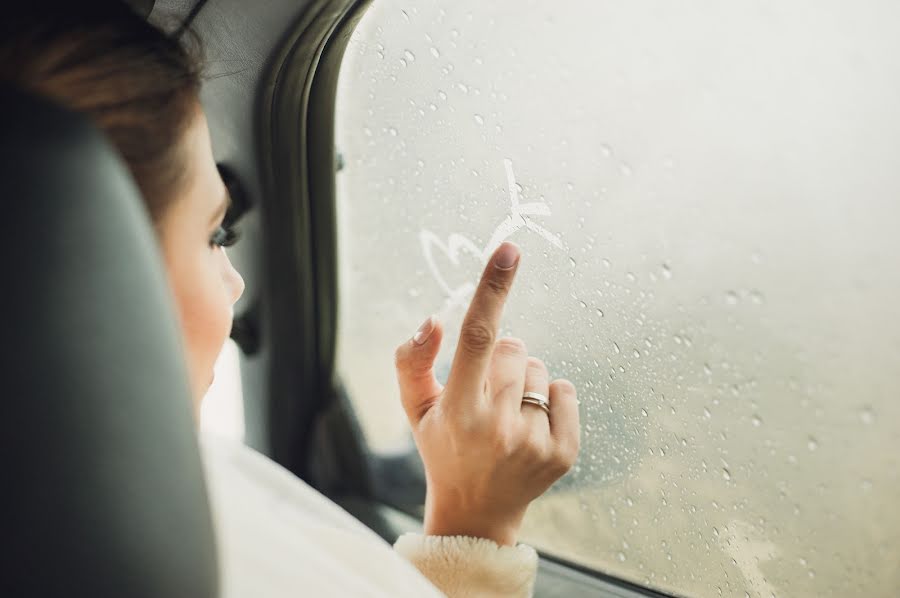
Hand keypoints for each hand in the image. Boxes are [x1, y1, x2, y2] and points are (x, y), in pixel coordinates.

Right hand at [394, 241, 580, 545]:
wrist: (476, 512)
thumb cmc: (443, 449)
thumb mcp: (415, 409)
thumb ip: (411, 361)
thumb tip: (433, 319)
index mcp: (458, 411)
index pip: (477, 337)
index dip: (492, 289)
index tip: (508, 250)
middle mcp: (498, 426)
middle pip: (513, 348)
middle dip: (499, 359)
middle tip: (485, 393)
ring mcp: (534, 442)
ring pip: (540, 369)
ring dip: (523, 381)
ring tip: (506, 415)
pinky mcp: (563, 452)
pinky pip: (566, 391)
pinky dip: (550, 399)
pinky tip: (529, 425)